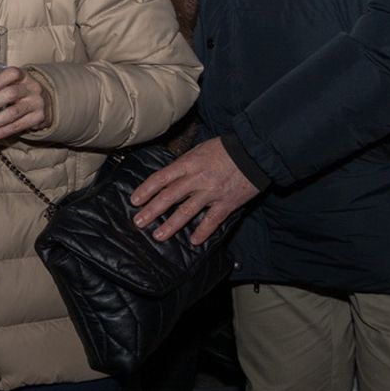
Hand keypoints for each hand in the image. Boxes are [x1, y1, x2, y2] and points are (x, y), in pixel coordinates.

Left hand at [0, 67, 50, 141]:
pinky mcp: (38, 118)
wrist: (46, 101)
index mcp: (23, 76)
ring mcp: (36, 103)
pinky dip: (2, 132)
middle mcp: (32, 88)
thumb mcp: (14, 81)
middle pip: (11, 94)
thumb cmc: (21, 89)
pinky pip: (18, 126)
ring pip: (13, 113)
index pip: (12, 73)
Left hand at [130, 138, 258, 244]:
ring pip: (187, 211)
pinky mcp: (227, 203)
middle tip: (139, 221)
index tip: (135, 200)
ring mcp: (212, 192)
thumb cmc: (225, 149)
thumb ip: (184, 165)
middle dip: (152, 210)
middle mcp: (198, 178)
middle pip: (170, 196)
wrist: (255, 152)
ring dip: (171, 225)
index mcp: (189, 163)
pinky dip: (203, 231)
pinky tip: (194, 241)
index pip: (161, 178)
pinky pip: (212, 220)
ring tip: (158, 235)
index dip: (146, 190)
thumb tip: (168, 177)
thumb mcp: (199, 150)